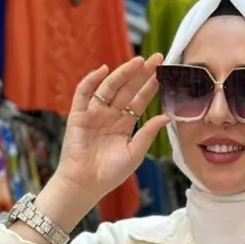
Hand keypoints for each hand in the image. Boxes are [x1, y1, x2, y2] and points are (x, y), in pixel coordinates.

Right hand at [53, 56, 168, 212]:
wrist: (86, 184)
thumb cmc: (110, 174)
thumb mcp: (135, 153)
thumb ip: (148, 134)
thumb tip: (166, 116)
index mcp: (124, 124)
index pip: (139, 100)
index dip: (150, 86)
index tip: (163, 72)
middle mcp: (110, 115)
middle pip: (127, 89)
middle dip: (142, 74)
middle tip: (157, 58)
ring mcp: (94, 113)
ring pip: (110, 87)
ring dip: (123, 73)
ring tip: (138, 62)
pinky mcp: (78, 115)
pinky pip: (84, 93)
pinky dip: (91, 80)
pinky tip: (104, 70)